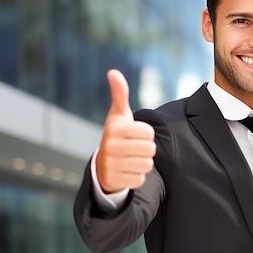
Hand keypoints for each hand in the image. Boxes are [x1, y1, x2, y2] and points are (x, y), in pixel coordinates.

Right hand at [95, 69, 155, 191]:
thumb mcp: (118, 116)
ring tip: (130, 159)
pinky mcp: (116, 180)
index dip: (145, 135)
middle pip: (150, 149)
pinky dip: (137, 176)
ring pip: (148, 165)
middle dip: (145, 149)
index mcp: (115, 129)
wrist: (101, 165)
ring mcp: (113, 165)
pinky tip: (127, 171)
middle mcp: (112, 147)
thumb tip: (113, 72)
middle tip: (133, 149)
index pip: (149, 133)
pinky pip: (140, 179)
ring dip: (142, 163)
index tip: (134, 135)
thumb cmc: (116, 136)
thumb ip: (119, 94)